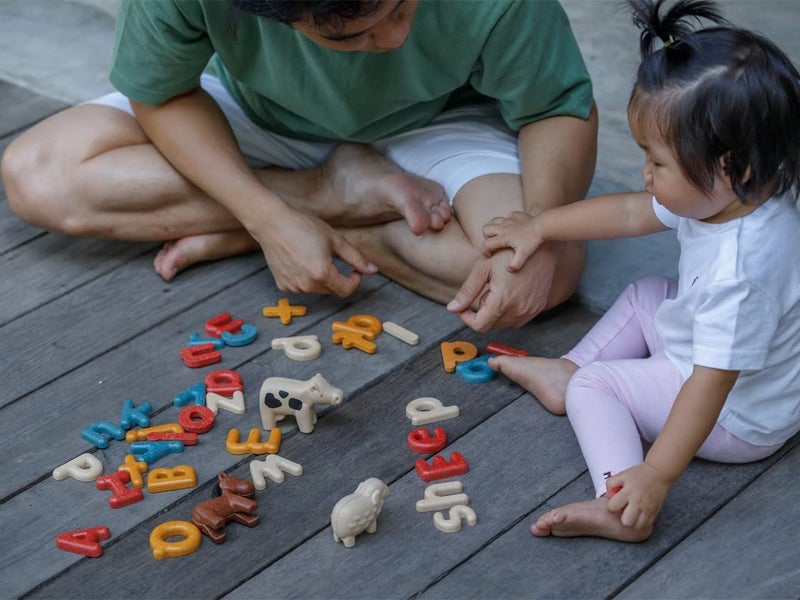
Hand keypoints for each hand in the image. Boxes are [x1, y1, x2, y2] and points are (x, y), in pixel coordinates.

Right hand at [252, 204, 375, 296]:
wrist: (272, 223)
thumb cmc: (303, 227)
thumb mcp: (335, 239)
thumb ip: (356, 258)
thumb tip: (372, 270)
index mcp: (322, 274)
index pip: (346, 290)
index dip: (355, 280)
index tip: (355, 269)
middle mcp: (307, 285)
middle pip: (332, 290)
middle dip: (338, 277)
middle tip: (332, 256)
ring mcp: (293, 287)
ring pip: (317, 289)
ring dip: (321, 278)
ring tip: (313, 255)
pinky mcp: (283, 286)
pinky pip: (302, 286)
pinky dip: (306, 278)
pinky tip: (300, 260)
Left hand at [446, 243, 558, 331]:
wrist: (539, 246)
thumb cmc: (509, 253)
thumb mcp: (483, 269)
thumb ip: (467, 292)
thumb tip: (452, 309)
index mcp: (502, 302)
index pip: (479, 326)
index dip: (467, 318)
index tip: (464, 308)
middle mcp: (518, 310)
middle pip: (492, 325)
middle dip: (483, 313)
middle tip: (486, 290)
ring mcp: (530, 310)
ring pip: (506, 323)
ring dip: (497, 313)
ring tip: (499, 290)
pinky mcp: (538, 307)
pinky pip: (520, 318)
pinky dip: (511, 312)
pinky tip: (511, 293)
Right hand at [481, 211, 543, 270]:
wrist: (542, 226)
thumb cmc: (533, 240)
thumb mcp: (524, 254)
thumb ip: (516, 264)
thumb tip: (508, 269)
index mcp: (503, 237)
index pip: (486, 244)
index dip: (484, 251)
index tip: (489, 256)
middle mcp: (503, 227)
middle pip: (486, 229)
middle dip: (487, 237)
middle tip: (494, 243)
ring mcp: (509, 220)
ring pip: (493, 221)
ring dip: (493, 228)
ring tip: (499, 234)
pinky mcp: (516, 215)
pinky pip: (507, 217)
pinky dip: (506, 222)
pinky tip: (512, 227)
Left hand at [605, 463, 671, 529]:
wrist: (658, 473)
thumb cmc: (638, 474)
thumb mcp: (621, 475)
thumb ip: (611, 484)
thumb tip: (608, 496)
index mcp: (627, 492)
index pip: (613, 507)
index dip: (612, 506)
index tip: (616, 502)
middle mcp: (638, 502)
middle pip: (626, 522)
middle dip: (623, 518)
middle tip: (624, 511)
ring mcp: (648, 508)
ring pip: (637, 526)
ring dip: (633, 521)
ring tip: (633, 513)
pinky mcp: (655, 512)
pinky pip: (647, 524)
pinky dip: (642, 522)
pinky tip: (640, 515)